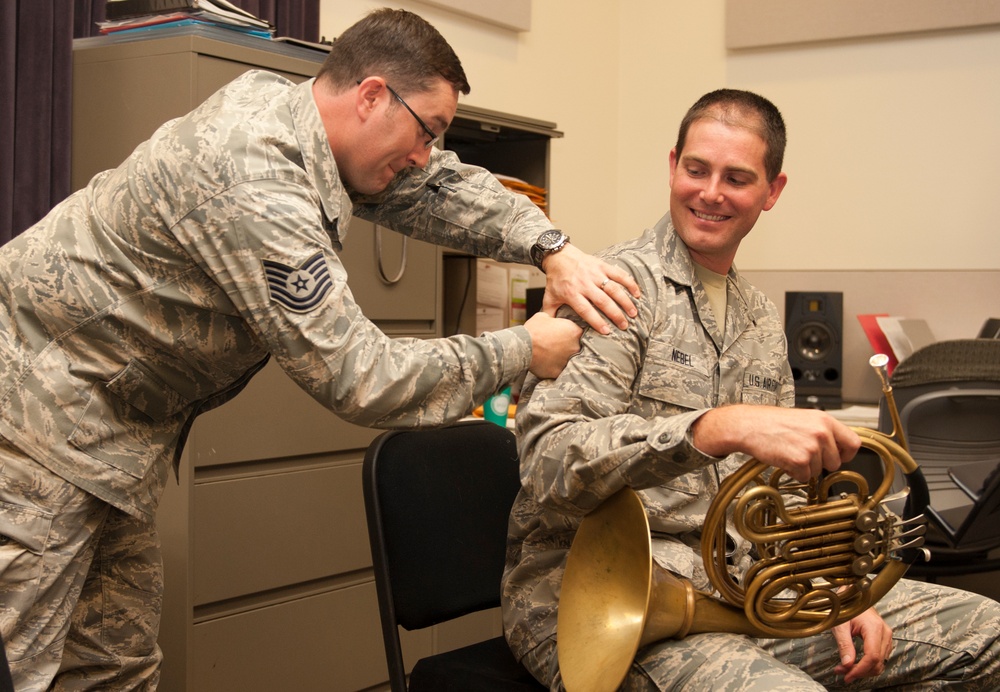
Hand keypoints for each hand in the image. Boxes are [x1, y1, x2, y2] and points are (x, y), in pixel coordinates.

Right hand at [523, 312, 582, 379]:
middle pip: (577, 347)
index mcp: (575, 331)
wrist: (522, 347)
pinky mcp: (559, 372)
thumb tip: (553, 321)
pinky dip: (554, 367)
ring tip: (551, 355)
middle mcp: (575, 347)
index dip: (572, 334)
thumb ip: (554, 319)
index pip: (580, 333)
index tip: (565, 335)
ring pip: (569, 360)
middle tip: (557, 345)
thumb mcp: (544, 316)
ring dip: (562, 357)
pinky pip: (559, 370)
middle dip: (569, 346)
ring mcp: (568, 361)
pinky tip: (547, 363)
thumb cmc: (533, 330)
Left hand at [541, 244, 639, 334]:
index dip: (597, 321)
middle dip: (615, 314)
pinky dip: (629, 283)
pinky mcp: (602, 265)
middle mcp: (585, 284)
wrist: (558, 256)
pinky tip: (637, 294)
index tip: (607, 331)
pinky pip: (618, 274)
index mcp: (572, 293)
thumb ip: (550, 314)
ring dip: (625, 301)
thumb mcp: (549, 297)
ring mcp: (595, 274)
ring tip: (633, 313)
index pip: (586, 310)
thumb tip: (549, 331)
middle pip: (603, 301)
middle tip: (625, 326)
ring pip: (613, 289)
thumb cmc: (556, 279)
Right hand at [690, 405, 860, 481]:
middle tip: (803, 453)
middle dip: (820, 463)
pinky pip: (804, 477)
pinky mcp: (800, 461)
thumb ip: (823, 431)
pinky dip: (794, 472)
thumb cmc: (771, 421)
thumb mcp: (804, 418)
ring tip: (790, 452)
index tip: (838, 456)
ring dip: (805, 467)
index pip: (854, 443)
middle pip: (835, 462)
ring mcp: (812, 448)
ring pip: (819, 471)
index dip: (846, 454)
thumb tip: (838, 447)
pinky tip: (784, 458)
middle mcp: (822, 433)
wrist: (748, 425)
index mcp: (825, 420)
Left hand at [831, 608, 892, 682]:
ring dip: (863, 670)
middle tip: (842, 673)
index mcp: (874, 628)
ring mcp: (886, 636)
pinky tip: (855, 664)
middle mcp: (884, 632)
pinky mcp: (884, 639)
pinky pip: (880, 658)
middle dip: (859, 671)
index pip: (872, 657)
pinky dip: (868, 665)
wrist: (852, 596)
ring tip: (845, 669)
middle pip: (877, 662)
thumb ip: (845, 645)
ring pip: (880, 663)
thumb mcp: (840, 625)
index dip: (860, 670)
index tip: (847, 675)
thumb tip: (847, 665)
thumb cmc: (845, 607)